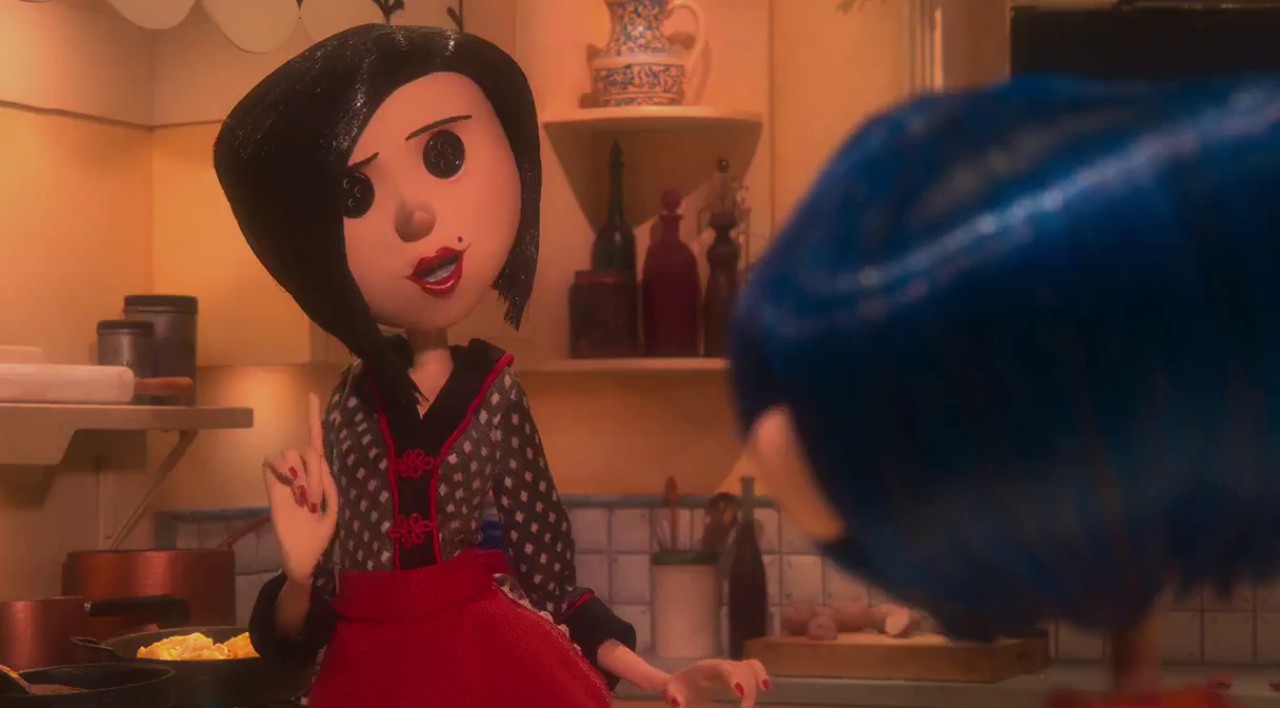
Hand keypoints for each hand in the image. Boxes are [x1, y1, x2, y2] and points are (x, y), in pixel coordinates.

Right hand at [263, 393, 338, 585]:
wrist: (304, 558)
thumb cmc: (322, 535)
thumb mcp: (334, 508)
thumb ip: (328, 483)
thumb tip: (317, 459)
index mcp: (321, 475)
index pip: (317, 441)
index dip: (313, 418)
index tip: (310, 394)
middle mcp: (302, 473)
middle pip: (307, 449)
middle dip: (315, 471)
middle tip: (315, 499)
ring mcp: (285, 480)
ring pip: (290, 454)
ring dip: (300, 475)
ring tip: (303, 500)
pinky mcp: (271, 489)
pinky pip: (270, 463)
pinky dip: (279, 469)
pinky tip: (289, 488)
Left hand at [661, 658, 769, 707]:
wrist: (679, 682)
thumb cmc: (676, 690)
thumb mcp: (672, 694)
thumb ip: (674, 698)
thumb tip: (677, 704)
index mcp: (707, 670)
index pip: (724, 670)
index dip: (734, 679)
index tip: (739, 694)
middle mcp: (721, 665)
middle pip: (741, 670)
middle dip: (748, 688)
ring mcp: (729, 667)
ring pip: (750, 666)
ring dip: (758, 680)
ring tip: (760, 695)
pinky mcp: (735, 672)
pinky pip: (752, 667)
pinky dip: (761, 674)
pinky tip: (765, 688)